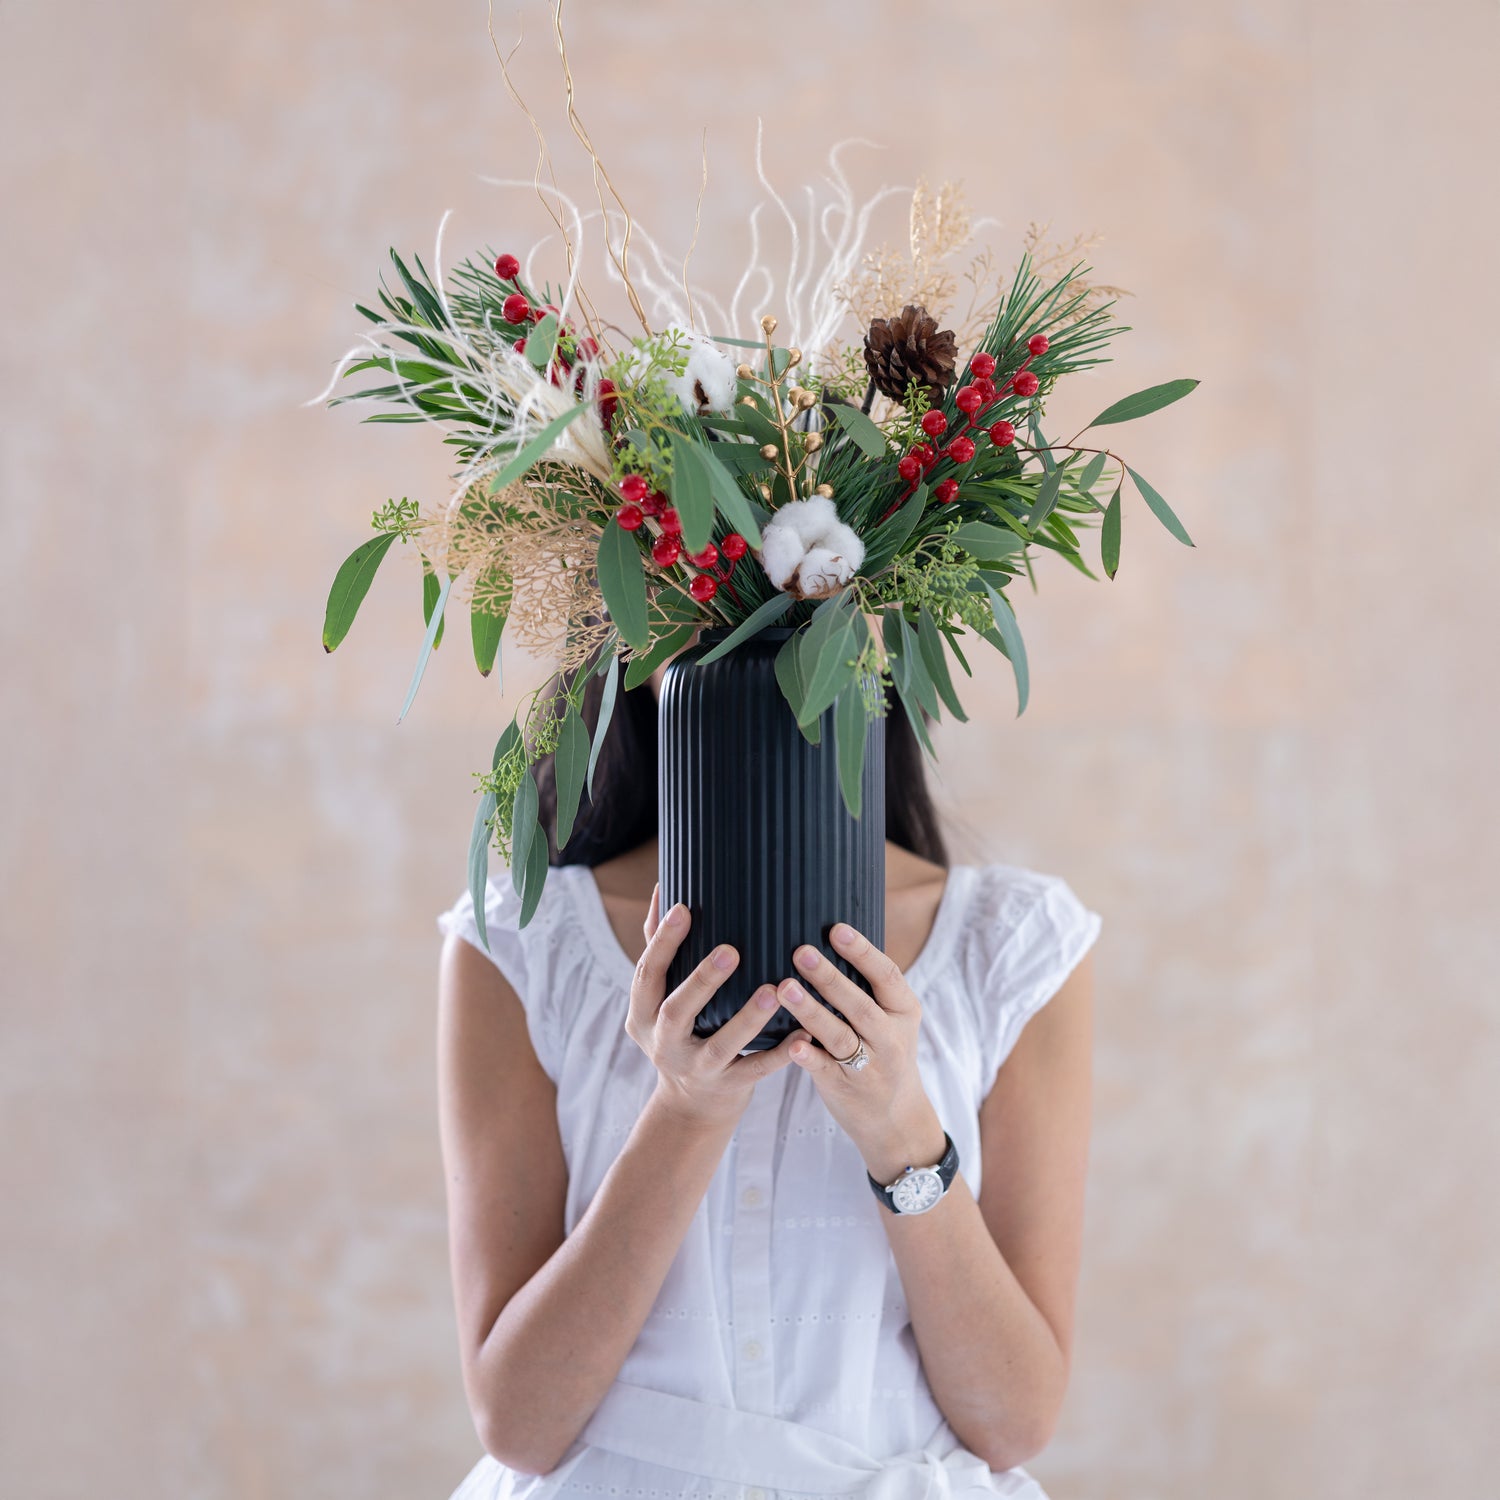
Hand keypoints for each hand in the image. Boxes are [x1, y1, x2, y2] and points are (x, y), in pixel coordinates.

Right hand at [627, 882, 802, 1130]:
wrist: (690, 1105)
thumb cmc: (680, 1031)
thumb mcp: (659, 998)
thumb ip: (661, 948)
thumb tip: (665, 890)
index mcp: (643, 1013)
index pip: (647, 974)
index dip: (663, 942)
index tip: (684, 908)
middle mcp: (664, 1042)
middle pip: (678, 1011)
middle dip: (702, 981)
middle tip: (730, 950)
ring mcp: (696, 1069)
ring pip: (721, 1045)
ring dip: (748, 1018)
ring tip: (774, 989)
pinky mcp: (728, 1088)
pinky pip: (756, 1070)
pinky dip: (780, 1053)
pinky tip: (803, 1031)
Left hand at [776, 922, 943, 1178]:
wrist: (896, 1118)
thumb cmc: (885, 1053)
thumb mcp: (892, 1020)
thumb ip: (870, 989)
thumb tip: (832, 937)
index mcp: (904, 1012)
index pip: (887, 976)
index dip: (862, 952)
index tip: (836, 929)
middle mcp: (890, 1038)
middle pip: (860, 1004)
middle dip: (830, 978)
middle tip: (801, 952)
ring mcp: (869, 1066)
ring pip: (839, 1036)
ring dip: (811, 1011)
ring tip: (785, 988)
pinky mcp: (845, 1088)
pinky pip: (825, 1069)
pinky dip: (809, 1056)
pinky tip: (792, 1043)